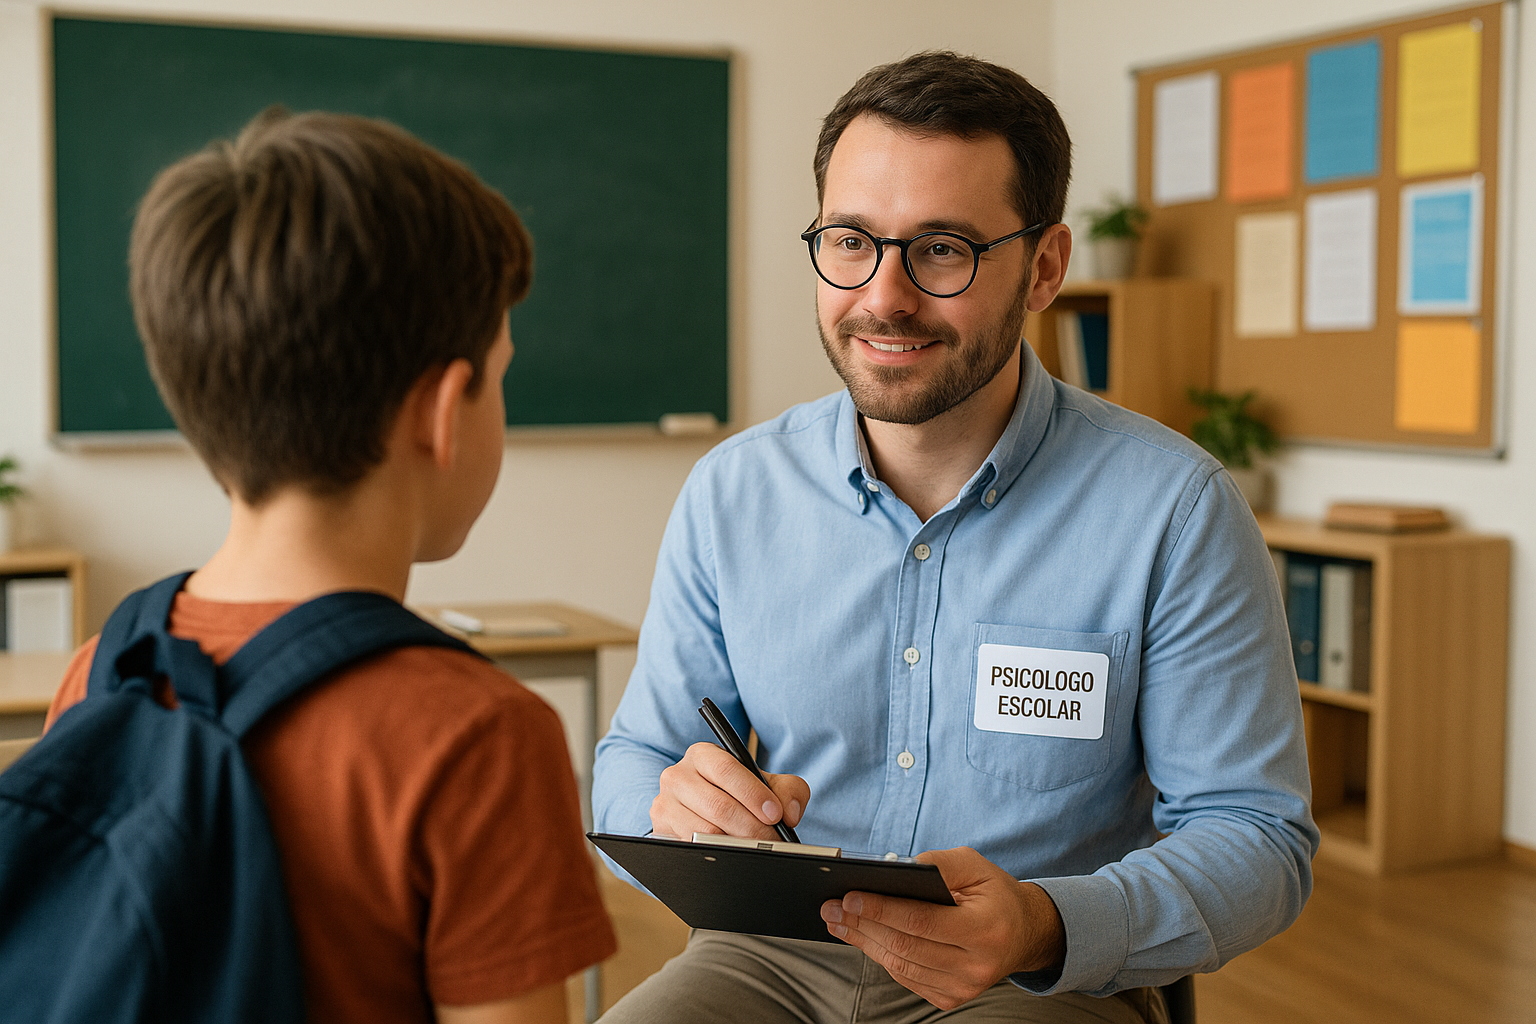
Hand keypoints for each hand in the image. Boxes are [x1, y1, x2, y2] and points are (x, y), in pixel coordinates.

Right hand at [650, 741, 810, 840]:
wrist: (704, 809)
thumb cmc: (738, 793)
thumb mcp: (765, 783)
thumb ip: (788, 790)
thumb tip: (789, 814)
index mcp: (703, 755)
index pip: (727, 769)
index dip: (753, 793)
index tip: (775, 814)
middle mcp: (678, 775)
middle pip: (717, 805)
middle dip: (751, 827)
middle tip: (772, 840)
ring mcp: (665, 802)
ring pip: (704, 831)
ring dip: (736, 844)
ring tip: (757, 849)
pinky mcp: (661, 828)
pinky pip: (692, 846)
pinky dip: (717, 854)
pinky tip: (733, 854)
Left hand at [819, 846, 1065, 1009]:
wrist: (1024, 934)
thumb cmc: (995, 895)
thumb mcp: (975, 866)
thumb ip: (938, 862)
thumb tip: (895, 869)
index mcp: (986, 929)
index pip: (922, 921)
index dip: (881, 909)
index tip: (849, 896)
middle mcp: (976, 966)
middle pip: (905, 946)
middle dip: (862, 925)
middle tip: (830, 907)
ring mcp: (964, 988)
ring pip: (901, 966)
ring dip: (864, 942)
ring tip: (838, 921)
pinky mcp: (952, 998)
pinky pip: (906, 978)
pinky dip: (881, 957)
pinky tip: (863, 938)